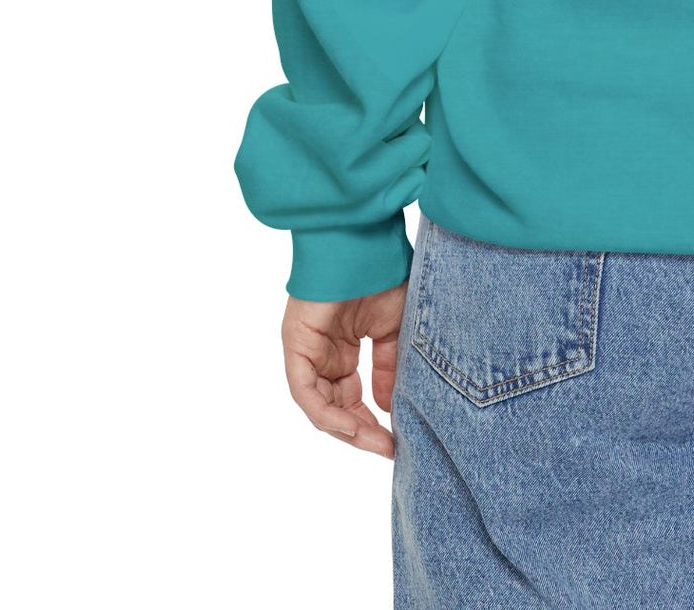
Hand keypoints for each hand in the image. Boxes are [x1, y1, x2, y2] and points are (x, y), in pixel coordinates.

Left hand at [281, 288, 404, 458]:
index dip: (373, 422)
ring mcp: (307, 352)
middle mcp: (322, 355)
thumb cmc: (383, 275)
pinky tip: (353, 427)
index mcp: (343, 349)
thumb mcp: (395, 329)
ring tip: (376, 443)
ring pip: (320, 406)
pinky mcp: (296, 346)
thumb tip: (387, 408)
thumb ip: (388, 369)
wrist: (365, 244)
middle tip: (389, 449)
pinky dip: (328, 413)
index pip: (353, 398)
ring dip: (347, 429)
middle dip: (362, 433)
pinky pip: (306, 392)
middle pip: (336, 408)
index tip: (397, 441)